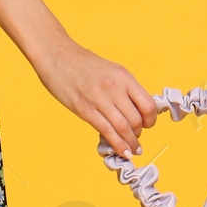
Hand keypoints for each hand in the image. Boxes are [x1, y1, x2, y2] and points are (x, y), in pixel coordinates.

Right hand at [37, 39, 156, 155]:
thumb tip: (131, 109)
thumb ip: (122, 88)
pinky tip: (121, 152)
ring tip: (132, 151)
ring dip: (130, 143)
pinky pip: (106, 131)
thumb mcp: (109, 70)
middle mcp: (115, 88)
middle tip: (135, 139)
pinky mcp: (85, 109)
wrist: (56, 55)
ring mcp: (99, 99)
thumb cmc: (81, 62)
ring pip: (123, 128)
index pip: (148, 105)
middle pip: (136, 120)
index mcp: (123, 76)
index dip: (150, 120)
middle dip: (138, 134)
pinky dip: (117, 145)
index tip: (147, 125)